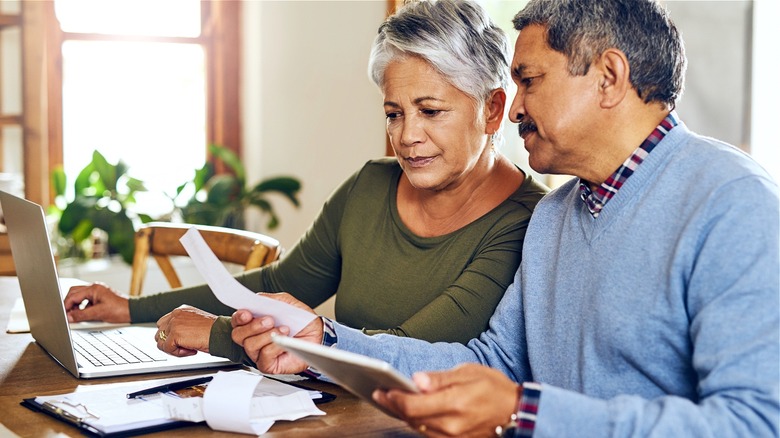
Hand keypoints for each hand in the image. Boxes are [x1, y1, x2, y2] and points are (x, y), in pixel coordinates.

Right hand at [63, 282, 129, 322]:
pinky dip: (84, 308)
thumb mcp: (98, 313)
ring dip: (77, 307)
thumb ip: (81, 315)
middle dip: (69, 304)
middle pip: (75, 294)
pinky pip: (88, 302)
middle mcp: (95, 289)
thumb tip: (69, 316)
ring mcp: (98, 293)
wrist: (133, 311)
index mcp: (94, 289)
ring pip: (81, 298)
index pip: (73, 296)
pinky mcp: (101, 299)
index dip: (66, 306)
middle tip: (67, 315)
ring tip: (77, 316)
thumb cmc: (120, 309)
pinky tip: (86, 316)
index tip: (63, 314)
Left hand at [155, 305, 216, 356]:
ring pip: (161, 342)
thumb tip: (172, 338)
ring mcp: (174, 323)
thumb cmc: (213, 331)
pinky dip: (178, 353)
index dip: (170, 336)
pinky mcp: (175, 334)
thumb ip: (182, 326)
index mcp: (181, 310)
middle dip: (170, 343)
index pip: (163, 324)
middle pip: (159, 333)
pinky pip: (167, 349)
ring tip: (188, 348)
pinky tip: (190, 350)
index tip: (181, 341)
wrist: (221, 333)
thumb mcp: (195, 324)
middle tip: (185, 347)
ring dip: (173, 349)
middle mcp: (176, 314)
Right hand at [231, 292, 322, 373]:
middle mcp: (253, 338)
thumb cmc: (300, 320)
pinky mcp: (267, 365)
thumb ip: (271, 300)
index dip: (239, 317)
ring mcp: (258, 353)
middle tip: (269, 320)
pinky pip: (263, 356)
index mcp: (254, 322)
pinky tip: (284, 341)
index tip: (247, 313)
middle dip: (253, 326)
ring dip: (267, 335)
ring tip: (284, 329)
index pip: (237, 321)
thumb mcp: (287, 303)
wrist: (317, 334)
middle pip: (238, 335)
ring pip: (250, 345)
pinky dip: (274, 347)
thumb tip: (258, 299)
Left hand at [373, 363, 518, 436]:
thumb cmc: (493, 388)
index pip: (415, 406)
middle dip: (394, 406)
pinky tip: (409, 412)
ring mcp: (454, 437)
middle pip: (413, 419)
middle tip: (380, 393)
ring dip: (402, 415)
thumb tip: (417, 379)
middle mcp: (453, 425)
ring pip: (418, 428)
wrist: (515, 410)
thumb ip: (439, 378)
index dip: (396, 399)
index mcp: (455, 403)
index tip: (385, 389)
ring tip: (390, 401)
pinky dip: (416, 423)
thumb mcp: (467, 372)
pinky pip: (429, 434)